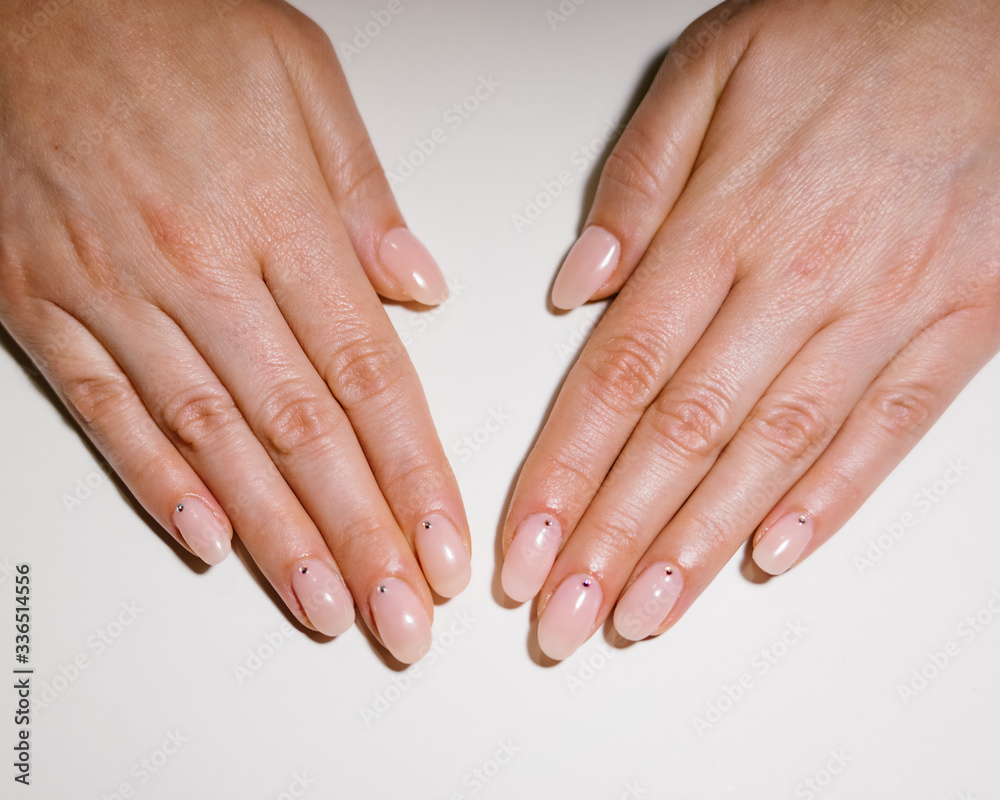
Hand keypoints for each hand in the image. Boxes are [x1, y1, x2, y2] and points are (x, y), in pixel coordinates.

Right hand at [0, 0, 469, 662]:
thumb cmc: (165, 23)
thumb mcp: (299, 76)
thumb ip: (363, 195)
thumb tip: (417, 286)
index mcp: (276, 218)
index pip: (368, 378)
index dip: (412, 474)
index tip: (443, 544)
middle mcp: (198, 268)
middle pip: (302, 433)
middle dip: (360, 539)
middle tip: (402, 619)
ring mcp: (114, 294)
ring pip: (213, 443)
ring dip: (278, 540)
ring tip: (328, 609)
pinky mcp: (44, 305)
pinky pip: (110, 412)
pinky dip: (161, 485)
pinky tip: (211, 546)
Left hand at [501, 0, 999, 658]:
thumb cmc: (858, 27)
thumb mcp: (718, 64)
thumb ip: (639, 180)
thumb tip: (579, 287)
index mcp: (727, 219)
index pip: (619, 375)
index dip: (565, 473)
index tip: (523, 546)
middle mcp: (802, 275)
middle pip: (685, 434)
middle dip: (613, 539)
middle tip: (562, 619)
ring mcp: (890, 304)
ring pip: (777, 450)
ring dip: (702, 545)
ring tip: (642, 614)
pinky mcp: (967, 318)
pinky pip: (891, 428)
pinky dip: (830, 499)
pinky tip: (771, 557)